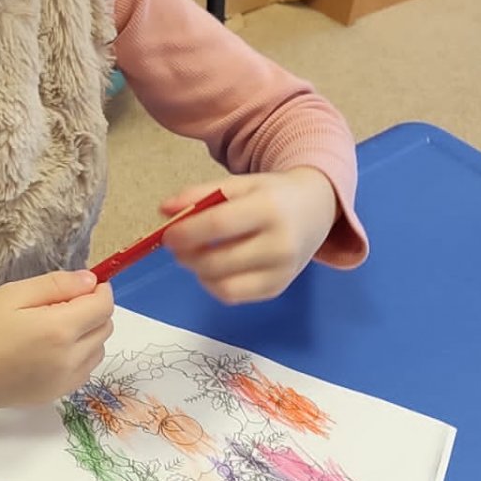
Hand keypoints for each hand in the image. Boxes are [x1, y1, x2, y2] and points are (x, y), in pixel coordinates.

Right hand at [0, 270, 113, 414]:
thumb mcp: (13, 295)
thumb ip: (57, 285)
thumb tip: (91, 282)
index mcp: (59, 329)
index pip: (104, 306)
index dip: (99, 291)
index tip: (82, 286)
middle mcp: (69, 359)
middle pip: (105, 328)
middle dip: (93, 311)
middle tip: (61, 304)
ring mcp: (65, 382)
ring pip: (98, 350)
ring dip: (88, 335)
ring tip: (54, 328)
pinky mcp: (56, 396)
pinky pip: (84, 371)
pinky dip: (79, 356)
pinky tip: (51, 350)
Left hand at [160, 170, 338, 304]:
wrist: (316, 210)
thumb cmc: (272, 195)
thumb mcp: (239, 184)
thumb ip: (199, 194)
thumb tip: (164, 211)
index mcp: (269, 208)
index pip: (218, 225)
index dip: (186, 233)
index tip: (168, 235)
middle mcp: (280, 243)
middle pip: (218, 261)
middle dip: (187, 256)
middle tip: (177, 247)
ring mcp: (281, 271)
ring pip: (223, 286)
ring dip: (199, 272)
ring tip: (196, 255)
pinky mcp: (277, 288)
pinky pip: (233, 295)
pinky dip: (214, 284)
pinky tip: (214, 268)